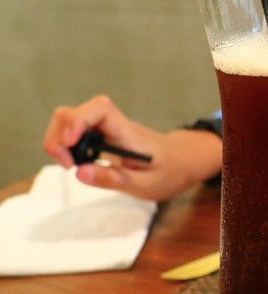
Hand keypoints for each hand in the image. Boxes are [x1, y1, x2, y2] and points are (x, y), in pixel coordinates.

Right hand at [42, 95, 222, 201]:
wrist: (183, 161)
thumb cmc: (169, 172)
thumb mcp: (146, 185)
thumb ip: (114, 179)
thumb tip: (79, 172)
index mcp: (128, 133)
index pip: (101, 108)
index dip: (79, 121)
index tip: (70, 146)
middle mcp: (114, 125)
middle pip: (75, 112)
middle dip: (59, 136)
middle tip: (67, 165)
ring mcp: (106, 128)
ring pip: (70, 120)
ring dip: (59, 141)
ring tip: (70, 165)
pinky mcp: (101, 135)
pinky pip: (75, 131)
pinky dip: (66, 145)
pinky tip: (76, 162)